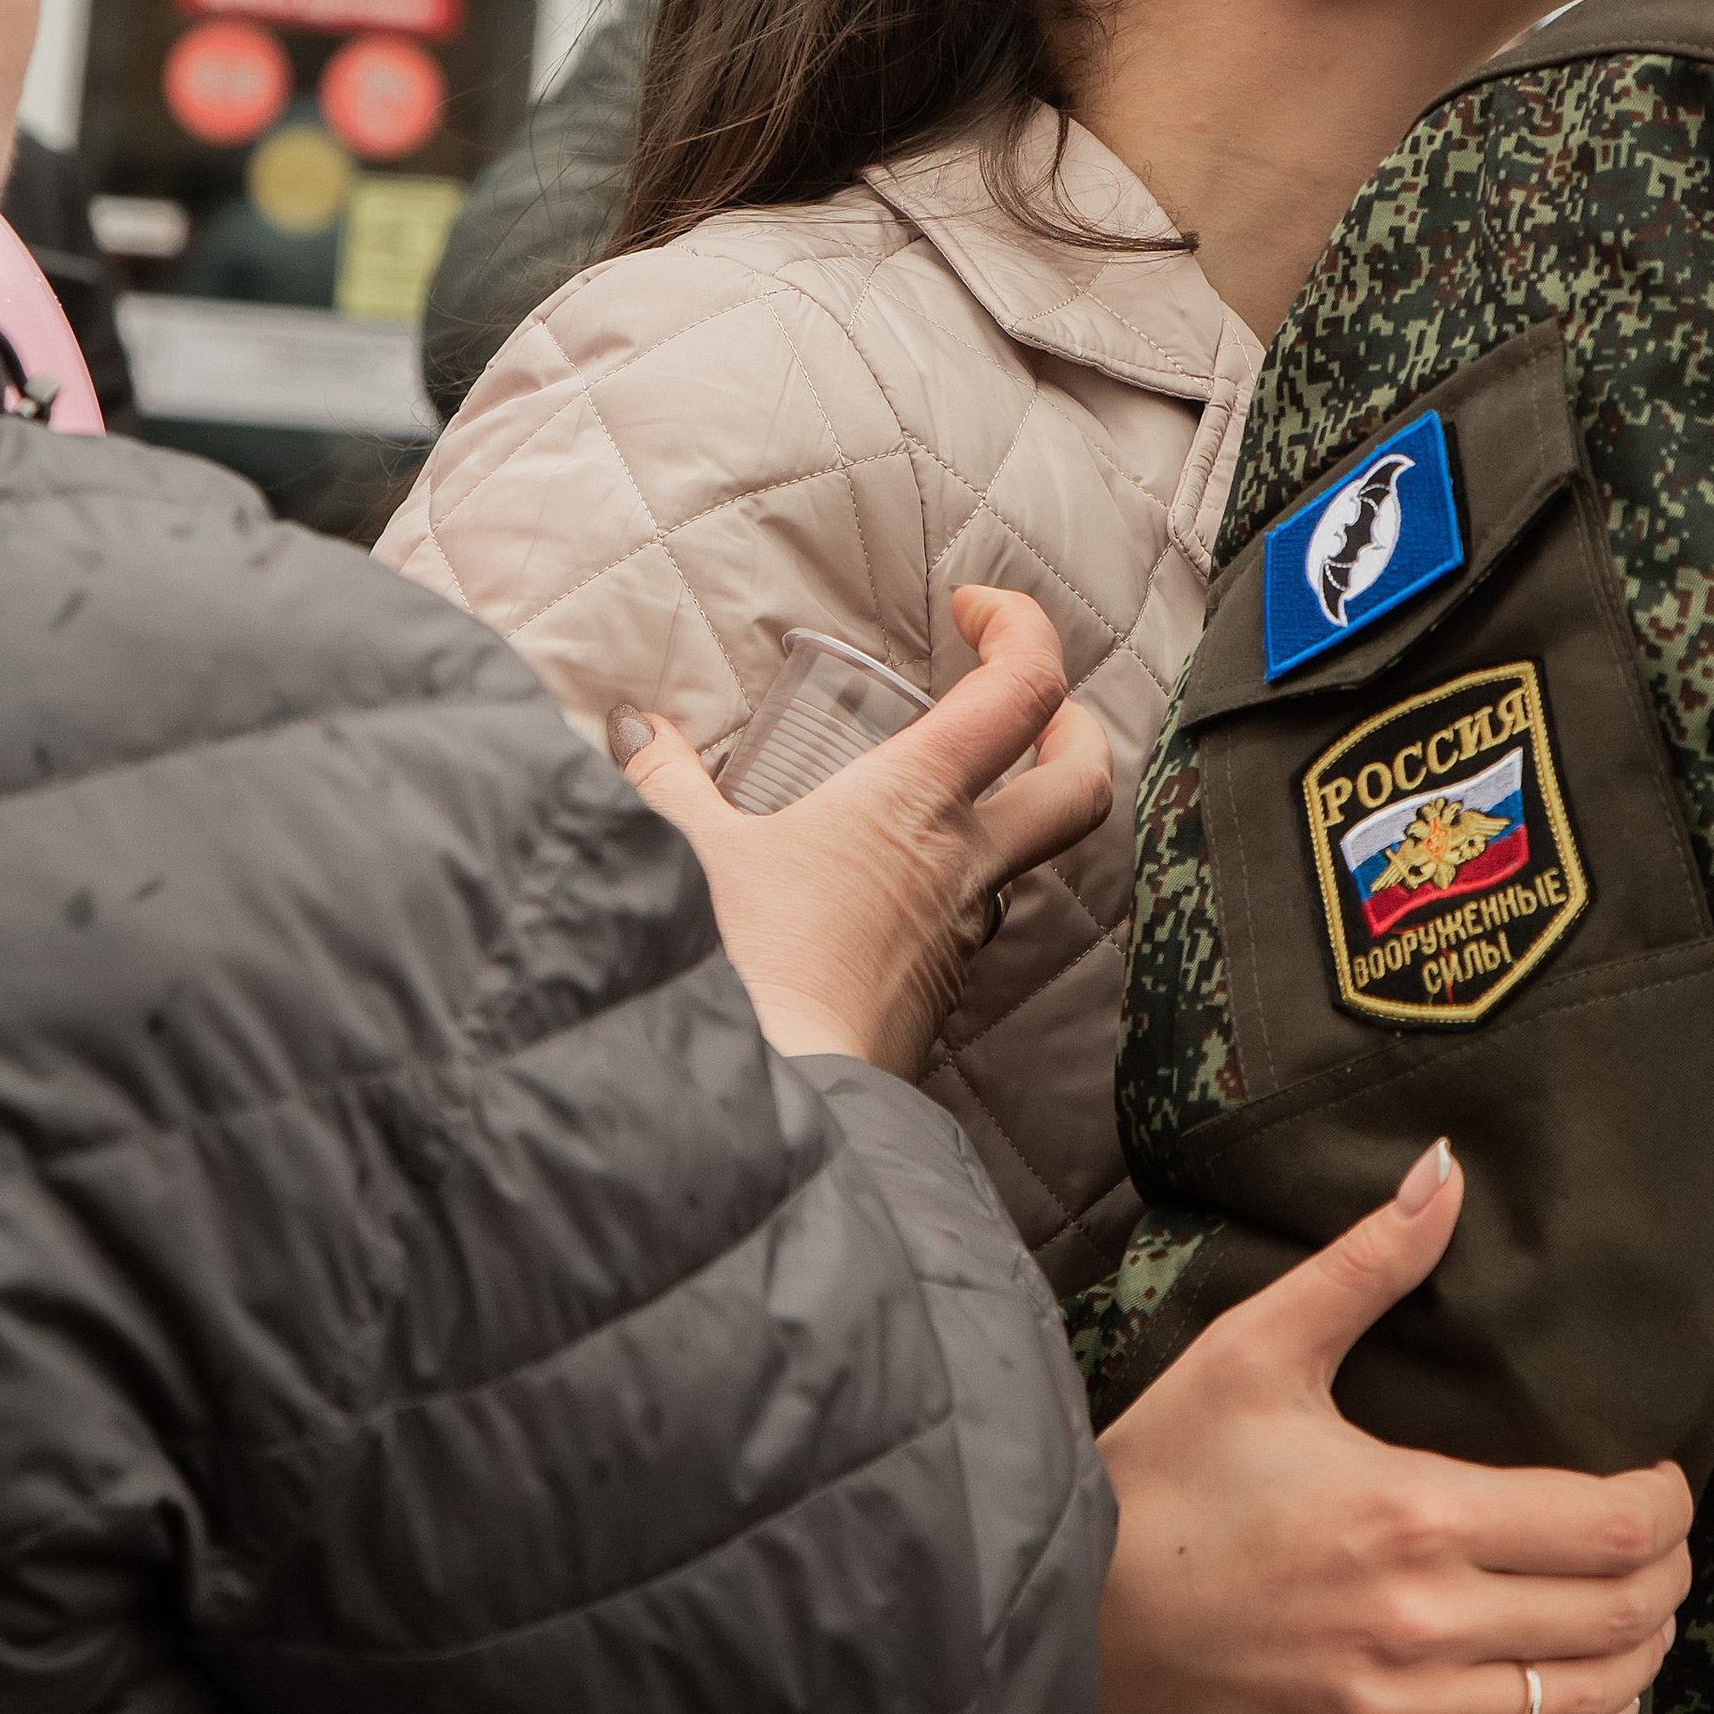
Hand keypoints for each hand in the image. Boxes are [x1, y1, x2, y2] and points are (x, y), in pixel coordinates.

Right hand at [608, 587, 1111, 1076]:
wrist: (767, 1105)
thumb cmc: (737, 967)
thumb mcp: (687, 850)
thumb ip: (661, 780)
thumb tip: (636, 732)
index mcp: (917, 802)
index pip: (1023, 690)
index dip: (1021, 628)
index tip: (972, 608)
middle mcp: (962, 864)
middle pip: (1078, 781)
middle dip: (1072, 726)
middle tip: (1032, 701)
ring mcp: (959, 936)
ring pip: (1026, 856)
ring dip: (1005, 811)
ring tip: (933, 793)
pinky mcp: (935, 994)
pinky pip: (969, 918)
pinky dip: (948, 880)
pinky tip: (883, 884)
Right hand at [1093, 1140, 1689, 1713]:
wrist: (1075, 1612)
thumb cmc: (1170, 1469)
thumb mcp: (1261, 1345)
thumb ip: (1370, 1260)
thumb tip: (1447, 1169)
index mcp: (1410, 1513)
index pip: (1608, 1528)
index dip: (1666, 1506)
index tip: (1666, 1481)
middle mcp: (1418, 1626)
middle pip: (1617, 1617)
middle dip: (1667, 1576)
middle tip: (1666, 1544)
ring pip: (1578, 1704)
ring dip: (1635, 1658)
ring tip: (1641, 1616)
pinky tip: (1584, 1699)